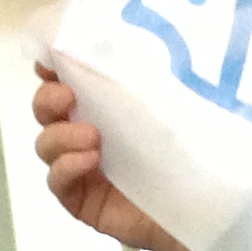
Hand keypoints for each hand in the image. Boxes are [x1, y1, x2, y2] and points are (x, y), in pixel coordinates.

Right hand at [33, 65, 192, 250]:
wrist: (206, 207)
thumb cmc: (193, 153)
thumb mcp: (168, 104)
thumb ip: (141, 78)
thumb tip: (119, 43)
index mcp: (104, 107)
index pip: (65, 82)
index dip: (51, 69)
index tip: (51, 61)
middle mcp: (88, 135)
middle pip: (45, 112)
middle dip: (48, 100)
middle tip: (68, 97)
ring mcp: (82, 170)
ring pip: (46, 146)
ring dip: (61, 136)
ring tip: (93, 138)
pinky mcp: (83, 202)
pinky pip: (57, 182)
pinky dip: (66, 168)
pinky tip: (90, 162)